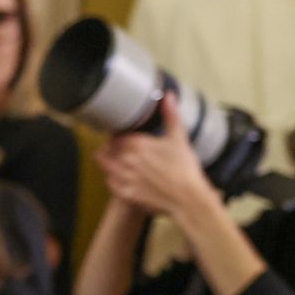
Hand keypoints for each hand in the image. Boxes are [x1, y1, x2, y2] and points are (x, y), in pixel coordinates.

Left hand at [96, 94, 225, 230]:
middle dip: (111, 148)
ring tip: (112, 160)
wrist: (188, 198)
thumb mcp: (179, 138)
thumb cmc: (185, 168)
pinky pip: (111, 184)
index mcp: (138, 143)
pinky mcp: (127, 194)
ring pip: (105, 165)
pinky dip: (112, 179)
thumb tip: (168, 96)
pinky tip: (117, 178)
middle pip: (108, 150)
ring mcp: (126, 177)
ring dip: (107, 162)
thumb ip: (171, 116)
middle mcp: (127, 160)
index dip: (117, 137)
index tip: (120, 137)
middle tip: (115, 148)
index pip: (116, 136)